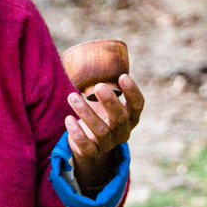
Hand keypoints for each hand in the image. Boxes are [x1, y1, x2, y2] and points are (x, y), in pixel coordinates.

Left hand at [66, 73, 144, 190]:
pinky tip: (68, 119)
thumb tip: (94, 54)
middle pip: (121, 118)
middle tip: (99, 87)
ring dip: (86, 113)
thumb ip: (105, 85)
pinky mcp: (92, 153)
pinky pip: (86, 146)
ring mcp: (108, 144)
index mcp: (130, 117)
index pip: (138, 106)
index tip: (123, 76)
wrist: (92, 150)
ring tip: (72, 96)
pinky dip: (76, 132)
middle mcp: (122, 131)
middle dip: (111, 102)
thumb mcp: (106, 104)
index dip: (133, 92)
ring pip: (100, 130)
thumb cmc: (100, 117)